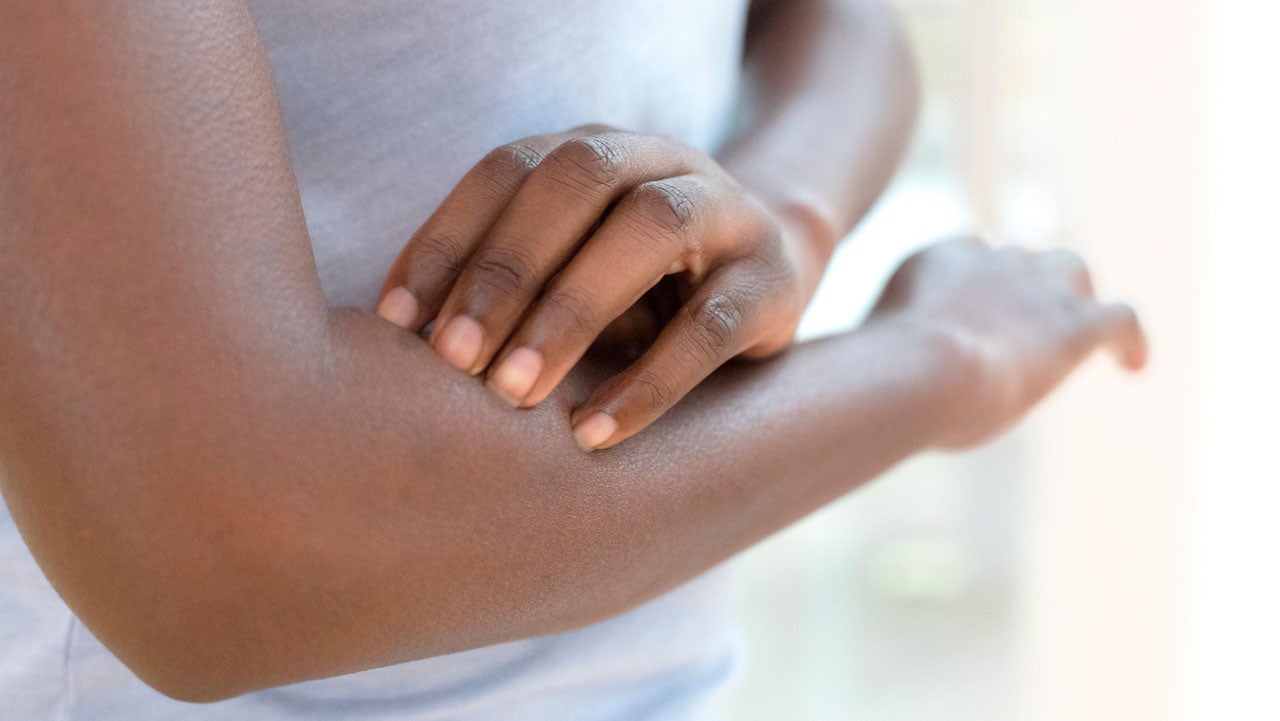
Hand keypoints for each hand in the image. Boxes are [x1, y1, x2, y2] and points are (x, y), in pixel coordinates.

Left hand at [375, 125, 831, 449]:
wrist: (775, 266)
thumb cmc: (639, 282)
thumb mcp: (571, 264)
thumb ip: (509, 283)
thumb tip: (404, 348)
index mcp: (594, 150)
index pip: (506, 170)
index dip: (448, 238)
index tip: (396, 321)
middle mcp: (659, 161)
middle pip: (576, 183)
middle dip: (505, 269)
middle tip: (453, 359)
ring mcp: (726, 211)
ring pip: (649, 231)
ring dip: (571, 309)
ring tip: (514, 392)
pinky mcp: (774, 280)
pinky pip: (712, 325)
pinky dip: (650, 380)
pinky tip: (595, 431)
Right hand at [869, 237, 1147, 448]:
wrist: (916, 372)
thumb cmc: (879, 377)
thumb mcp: (868, 357)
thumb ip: (876, 355)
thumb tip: (855, 382)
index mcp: (935, 259)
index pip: (965, 254)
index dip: (974, 284)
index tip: (969, 315)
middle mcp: (990, 259)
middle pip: (1019, 257)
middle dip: (1024, 283)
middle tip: (1026, 323)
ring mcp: (1036, 287)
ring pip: (1071, 270)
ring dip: (1073, 297)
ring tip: (1079, 332)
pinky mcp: (1075, 324)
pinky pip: (1121, 319)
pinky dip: (1130, 340)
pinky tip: (1133, 368)